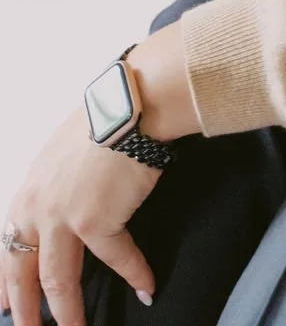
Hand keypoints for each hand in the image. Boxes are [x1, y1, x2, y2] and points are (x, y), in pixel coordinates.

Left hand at [0, 104, 160, 324]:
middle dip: (25, 309)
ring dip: (68, 312)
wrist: (131, 105)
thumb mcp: (62, 153)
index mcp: (29, 191)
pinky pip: (117, 259)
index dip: (6, 281)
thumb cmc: (105, 117)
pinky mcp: (98, 221)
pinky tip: (146, 288)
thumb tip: (67, 201)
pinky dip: (135, 274)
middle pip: (23, 273)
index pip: (8, 247)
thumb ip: (55, 184)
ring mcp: (65, 217)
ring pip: (58, 280)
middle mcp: (38, 208)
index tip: (5, 305)